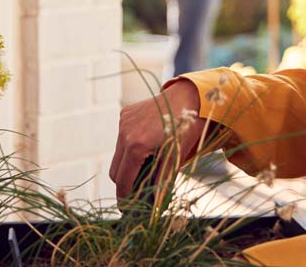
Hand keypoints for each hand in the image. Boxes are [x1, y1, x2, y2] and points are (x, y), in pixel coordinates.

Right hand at [110, 78, 206, 199]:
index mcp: (136, 145)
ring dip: (127, 164)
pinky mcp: (125, 114)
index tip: (128, 208)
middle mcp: (124, 133)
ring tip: (143, 170)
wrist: (190, 96)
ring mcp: (123, 122)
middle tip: (136, 193)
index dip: (125, 197)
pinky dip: (129, 146)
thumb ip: (162, 181)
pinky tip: (146, 146)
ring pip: (117, 153)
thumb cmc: (187, 128)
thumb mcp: (176, 157)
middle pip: (115, 170)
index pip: (123, 180)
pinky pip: (122, 137)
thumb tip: (156, 207)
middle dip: (124, 183)